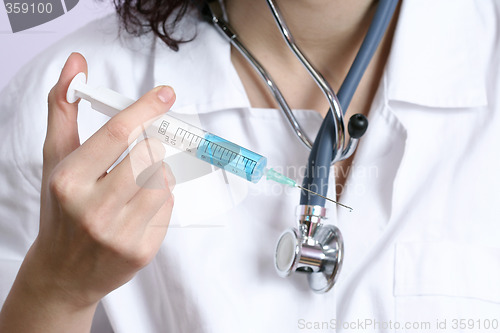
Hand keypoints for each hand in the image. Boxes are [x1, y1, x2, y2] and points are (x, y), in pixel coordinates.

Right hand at [0, 53, 175, 331]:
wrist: (62, 273)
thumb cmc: (60, 209)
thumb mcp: (56, 159)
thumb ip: (64, 110)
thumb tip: (76, 64)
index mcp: (69, 181)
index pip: (118, 133)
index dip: (146, 108)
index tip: (166, 94)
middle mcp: (94, 210)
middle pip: (150, 155)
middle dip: (151, 146)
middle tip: (141, 151)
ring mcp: (120, 234)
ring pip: (164, 180)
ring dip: (157, 173)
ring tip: (135, 183)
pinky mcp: (141, 252)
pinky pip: (169, 207)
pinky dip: (162, 199)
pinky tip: (138, 208)